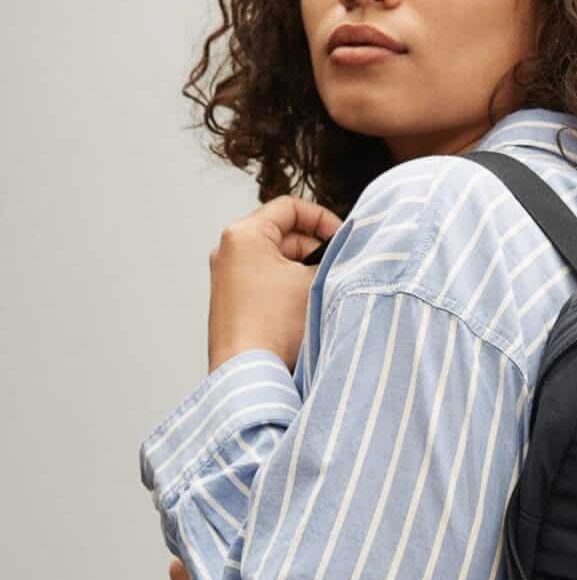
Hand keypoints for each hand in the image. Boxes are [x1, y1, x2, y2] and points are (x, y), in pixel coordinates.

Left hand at [208, 195, 342, 373]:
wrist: (247, 372)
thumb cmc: (274, 326)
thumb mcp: (314, 282)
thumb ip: (331, 259)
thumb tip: (345, 253)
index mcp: (243, 235)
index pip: (290, 207)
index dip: (323, 218)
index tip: (343, 239)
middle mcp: (229, 251)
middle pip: (285, 235)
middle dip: (316, 250)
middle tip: (339, 270)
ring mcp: (227, 278)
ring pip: (278, 261)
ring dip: (305, 273)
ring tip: (324, 294)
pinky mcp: (232, 303)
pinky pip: (268, 283)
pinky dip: (291, 290)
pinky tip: (308, 312)